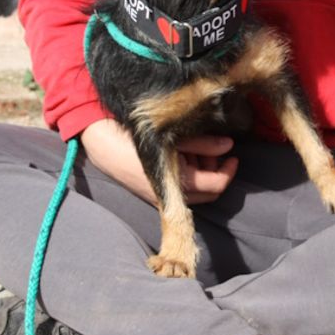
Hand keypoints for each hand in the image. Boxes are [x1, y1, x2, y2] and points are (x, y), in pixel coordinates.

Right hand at [80, 118, 238, 206]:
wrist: (100, 143)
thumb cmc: (134, 137)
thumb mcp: (171, 137)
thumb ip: (203, 143)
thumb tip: (229, 145)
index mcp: (178, 184)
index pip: (216, 185)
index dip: (229, 171)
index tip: (234, 154)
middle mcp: (171, 197)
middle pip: (209, 193)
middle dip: (217, 170)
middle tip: (215, 147)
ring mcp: (162, 196)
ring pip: (196, 191)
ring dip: (203, 170)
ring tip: (197, 145)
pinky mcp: (154, 191)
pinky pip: (180, 188)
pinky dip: (189, 173)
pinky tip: (182, 152)